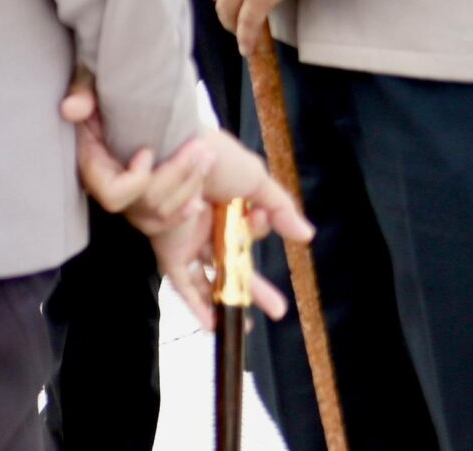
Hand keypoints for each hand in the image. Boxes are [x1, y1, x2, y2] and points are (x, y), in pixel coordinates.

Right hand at [60, 67, 209, 231]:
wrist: (118, 97)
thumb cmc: (103, 88)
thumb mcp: (90, 83)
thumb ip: (83, 94)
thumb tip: (71, 109)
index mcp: (91, 162)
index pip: (114, 194)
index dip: (136, 179)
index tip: (149, 150)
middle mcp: (106, 186)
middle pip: (147, 202)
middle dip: (178, 175)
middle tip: (201, 146)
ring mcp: (125, 199)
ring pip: (162, 212)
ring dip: (190, 185)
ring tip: (207, 155)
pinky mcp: (141, 204)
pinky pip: (165, 222)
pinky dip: (184, 212)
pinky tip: (200, 199)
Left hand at [146, 130, 314, 331]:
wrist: (173, 145)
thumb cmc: (211, 155)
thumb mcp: (253, 179)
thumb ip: (279, 208)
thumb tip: (306, 236)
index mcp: (225, 208)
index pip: (247, 235)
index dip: (256, 230)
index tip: (256, 216)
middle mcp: (204, 227)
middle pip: (231, 266)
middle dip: (254, 288)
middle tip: (278, 309)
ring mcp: (185, 239)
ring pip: (207, 278)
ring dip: (226, 301)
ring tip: (245, 326)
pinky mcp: (167, 247)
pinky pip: (180, 282)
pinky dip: (196, 303)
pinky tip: (213, 324)